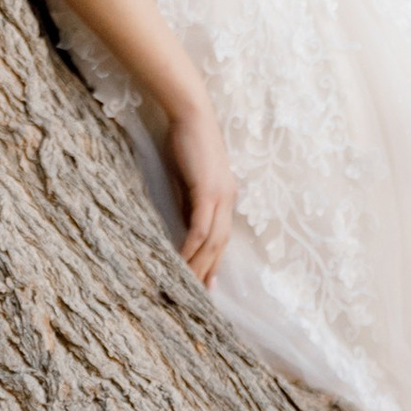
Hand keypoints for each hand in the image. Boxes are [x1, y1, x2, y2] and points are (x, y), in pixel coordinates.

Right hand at [167, 99, 236, 287]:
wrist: (191, 113)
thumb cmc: (186, 140)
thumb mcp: (188, 179)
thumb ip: (190, 203)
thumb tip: (186, 228)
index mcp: (225, 198)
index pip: (221, 237)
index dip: (213, 261)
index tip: (206, 284)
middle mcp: (228, 201)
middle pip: (220, 246)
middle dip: (209, 271)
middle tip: (199, 296)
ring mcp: (220, 197)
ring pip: (213, 242)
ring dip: (200, 265)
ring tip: (188, 285)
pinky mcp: (208, 192)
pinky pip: (200, 229)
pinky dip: (192, 247)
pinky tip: (181, 260)